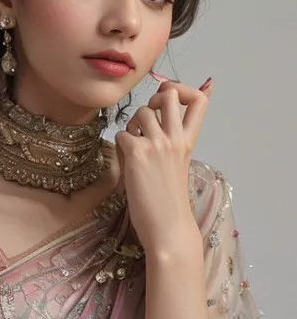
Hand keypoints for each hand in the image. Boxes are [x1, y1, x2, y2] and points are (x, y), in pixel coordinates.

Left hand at [115, 78, 212, 255]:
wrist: (168, 229)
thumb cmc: (169, 204)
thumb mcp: (175, 167)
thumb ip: (167, 145)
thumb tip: (144, 130)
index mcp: (188, 142)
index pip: (199, 101)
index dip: (184, 90)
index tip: (172, 100)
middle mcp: (175, 138)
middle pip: (169, 94)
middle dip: (154, 98)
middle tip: (147, 117)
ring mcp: (157, 144)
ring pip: (140, 112)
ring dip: (132, 125)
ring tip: (133, 146)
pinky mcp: (138, 154)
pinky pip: (122, 134)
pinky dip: (119, 146)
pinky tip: (125, 162)